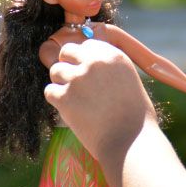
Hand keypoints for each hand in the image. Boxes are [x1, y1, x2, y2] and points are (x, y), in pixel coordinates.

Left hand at [44, 39, 155, 160]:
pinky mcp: (64, 97)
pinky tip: (71, 110)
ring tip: (75, 99)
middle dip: (69, 65)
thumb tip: (90, 67)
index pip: (87, 45)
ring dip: (62, 83)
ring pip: (55, 71)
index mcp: (114, 56)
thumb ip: (110, 70)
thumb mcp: (130, 82)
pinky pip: (50, 91)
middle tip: (76, 82)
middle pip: (67, 52)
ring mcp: (77, 78)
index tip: (87, 70)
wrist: (130, 142)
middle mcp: (94, 62)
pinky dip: (57, 100)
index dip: (84, 58)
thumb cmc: (135, 118)